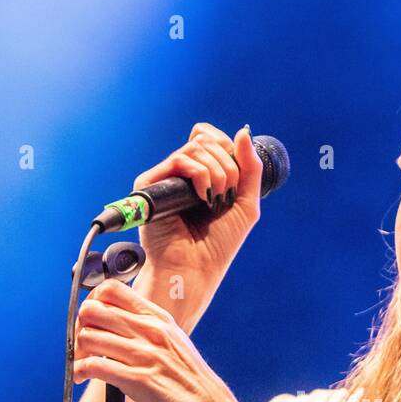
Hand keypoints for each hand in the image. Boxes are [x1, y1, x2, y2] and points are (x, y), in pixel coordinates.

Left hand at [73, 276, 247, 401]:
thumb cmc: (194, 386)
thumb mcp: (176, 346)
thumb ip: (150, 332)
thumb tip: (119, 326)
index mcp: (160, 320)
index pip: (113, 290)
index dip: (94, 302)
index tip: (93, 321)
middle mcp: (152, 332)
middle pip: (94, 310)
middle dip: (81, 327)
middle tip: (84, 345)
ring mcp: (145, 355)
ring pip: (88, 337)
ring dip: (78, 351)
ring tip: (82, 364)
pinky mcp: (138, 381)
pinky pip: (93, 365)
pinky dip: (80, 370)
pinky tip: (82, 377)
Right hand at [132, 123, 263, 327]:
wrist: (196, 269)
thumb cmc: (219, 244)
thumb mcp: (247, 204)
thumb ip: (250, 168)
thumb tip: (243, 132)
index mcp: (200, 175)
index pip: (209, 137)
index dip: (228, 148)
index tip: (237, 179)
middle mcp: (180, 174)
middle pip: (205, 139)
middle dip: (228, 164)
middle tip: (228, 195)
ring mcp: (165, 178)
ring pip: (196, 147)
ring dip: (218, 172)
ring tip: (216, 200)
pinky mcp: (150, 185)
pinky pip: (180, 160)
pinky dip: (200, 174)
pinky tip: (203, 198)